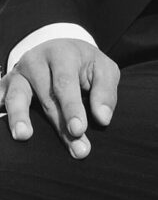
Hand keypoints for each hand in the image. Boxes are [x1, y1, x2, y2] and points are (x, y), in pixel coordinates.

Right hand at [0, 39, 119, 158]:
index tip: (79, 130)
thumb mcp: (104, 70)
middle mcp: (35, 61)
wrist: (62, 50)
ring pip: (15, 97)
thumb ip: (105, 92)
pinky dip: (0, 112)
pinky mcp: (4, 86)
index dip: (72, 107)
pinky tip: (4, 130)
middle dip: (59, 125)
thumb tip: (102, 118)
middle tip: (75, 148)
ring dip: (19, 118)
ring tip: (23, 136)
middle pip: (45, 96)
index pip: (65, 83)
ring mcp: (17, 74)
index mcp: (62, 54)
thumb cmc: (86, 64)